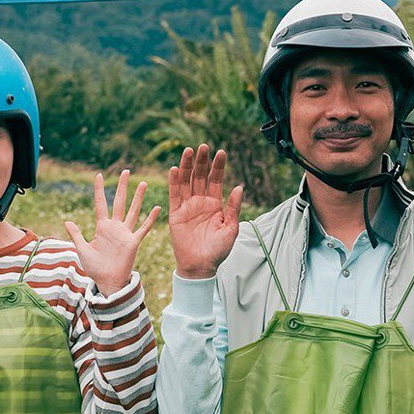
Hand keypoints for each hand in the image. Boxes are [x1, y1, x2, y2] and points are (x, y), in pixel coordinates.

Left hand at [64, 170, 159, 295]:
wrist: (107, 282)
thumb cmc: (95, 268)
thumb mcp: (82, 249)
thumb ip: (76, 234)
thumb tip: (67, 221)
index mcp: (102, 227)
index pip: (101, 204)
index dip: (99, 190)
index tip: (99, 176)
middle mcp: (115, 227)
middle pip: (119, 202)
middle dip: (122, 187)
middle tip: (126, 171)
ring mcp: (125, 233)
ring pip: (133, 211)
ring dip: (138, 197)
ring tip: (143, 183)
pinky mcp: (133, 242)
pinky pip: (143, 228)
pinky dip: (150, 218)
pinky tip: (156, 207)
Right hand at [168, 145, 242, 280]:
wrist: (201, 267)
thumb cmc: (217, 251)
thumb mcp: (231, 229)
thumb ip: (233, 208)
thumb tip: (238, 187)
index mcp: (215, 205)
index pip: (216, 180)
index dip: (218, 167)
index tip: (221, 152)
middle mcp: (200, 202)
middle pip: (200, 177)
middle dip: (202, 162)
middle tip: (204, 146)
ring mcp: (187, 207)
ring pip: (186, 182)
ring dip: (187, 166)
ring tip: (189, 151)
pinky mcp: (175, 214)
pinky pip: (174, 195)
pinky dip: (174, 182)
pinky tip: (175, 169)